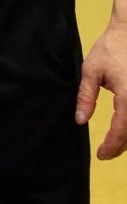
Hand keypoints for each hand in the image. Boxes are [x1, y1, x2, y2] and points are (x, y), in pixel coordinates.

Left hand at [76, 17, 126, 158]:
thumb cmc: (110, 48)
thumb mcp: (92, 70)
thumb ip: (86, 96)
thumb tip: (80, 120)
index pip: (120, 130)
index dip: (111, 146)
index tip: (100, 155)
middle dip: (120, 147)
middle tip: (106, 154)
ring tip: (114, 146)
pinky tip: (125, 131)